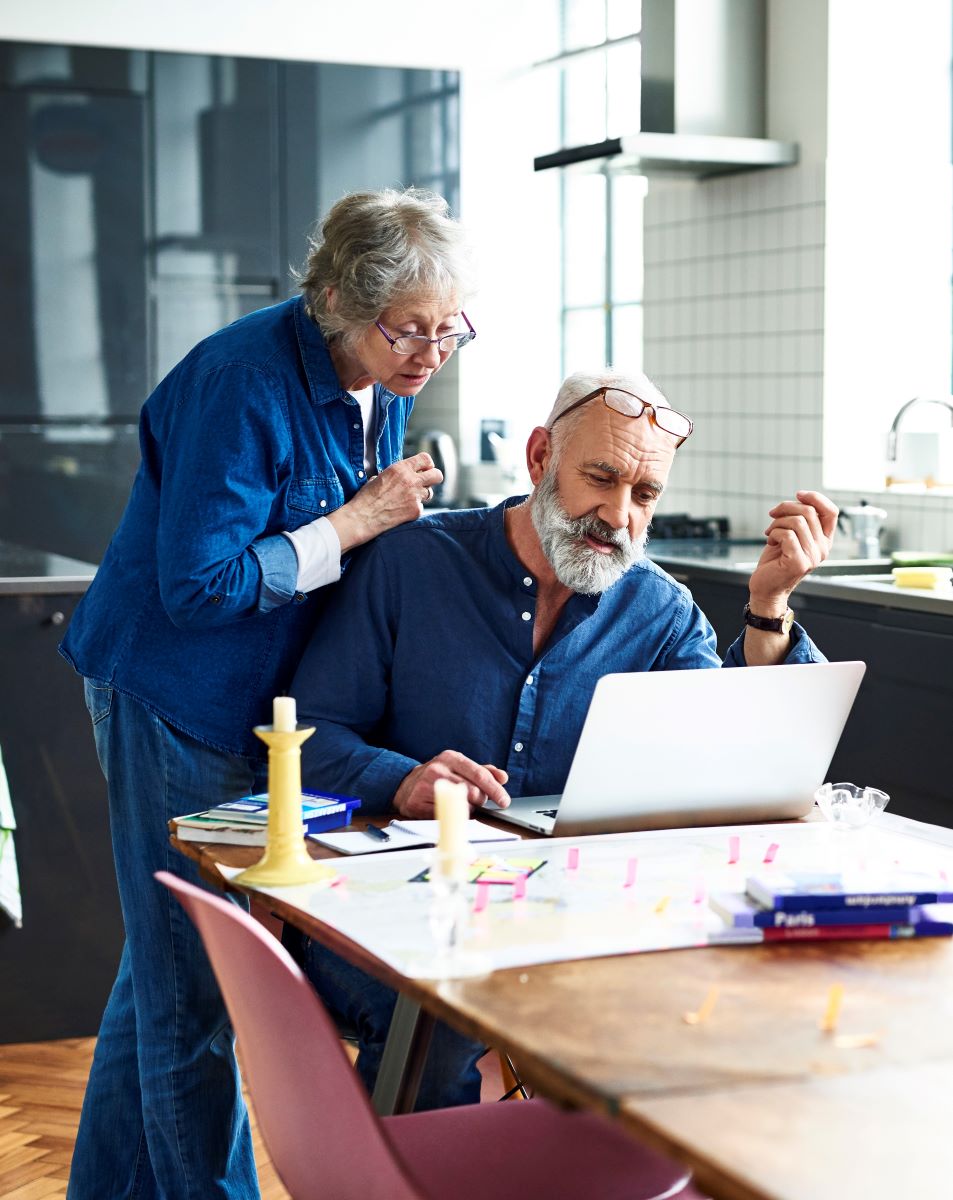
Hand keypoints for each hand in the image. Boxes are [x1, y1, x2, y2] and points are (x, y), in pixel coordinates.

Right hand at [328, 452, 442, 551]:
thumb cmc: (366, 497)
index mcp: (401, 468)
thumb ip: (396, 474)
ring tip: (407, 499)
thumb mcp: (380, 476)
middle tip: (426, 482)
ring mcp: (415, 496)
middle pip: (437, 475)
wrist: (362, 517)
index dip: (427, 464)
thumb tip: (404, 475)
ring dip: (422, 495)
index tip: (424, 469)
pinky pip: (421, 507)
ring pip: (430, 493)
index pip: (426, 459)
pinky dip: (413, 509)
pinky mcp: (416, 511)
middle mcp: (411, 480)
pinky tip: (401, 511)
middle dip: (433, 478)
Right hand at [393, 751, 510, 818]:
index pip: (479, 774)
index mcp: (451, 757)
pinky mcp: (417, 802)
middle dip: (481, 800)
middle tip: (478, 802)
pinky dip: (451, 815)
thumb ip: (483, 771)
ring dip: (468, 808)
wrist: (405, 785)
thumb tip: (503, 777)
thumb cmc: (438, 776)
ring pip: (461, 804)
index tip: (504, 801)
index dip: (495, 789)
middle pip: (473, 791)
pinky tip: (447, 808)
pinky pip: (445, 814)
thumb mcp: (460, 768)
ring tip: (461, 803)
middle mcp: (438, 768)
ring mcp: (426, 785)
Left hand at [748, 490, 837, 611]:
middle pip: (809, 512)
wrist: (765, 588)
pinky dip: (774, 533)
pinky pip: (786, 534)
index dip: (816, 498)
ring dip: (777, 522)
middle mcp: (823, 549)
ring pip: (796, 521)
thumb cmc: (776, 560)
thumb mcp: (791, 535)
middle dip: (786, 508)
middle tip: (772, 516)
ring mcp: (812, 557)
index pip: (831, 512)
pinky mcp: (798, 562)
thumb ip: (801, 520)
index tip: (798, 494)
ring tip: (770, 532)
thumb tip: (800, 498)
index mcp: (824, 541)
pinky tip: (770, 540)